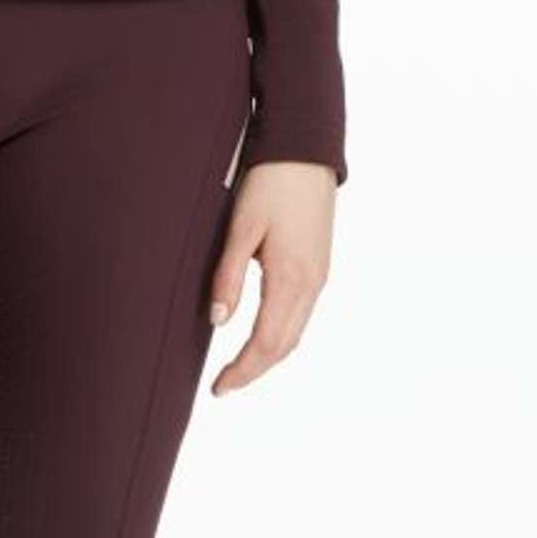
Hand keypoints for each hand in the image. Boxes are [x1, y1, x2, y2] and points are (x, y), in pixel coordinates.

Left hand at [204, 158, 335, 393]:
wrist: (307, 149)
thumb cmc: (271, 182)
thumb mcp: (241, 227)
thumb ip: (228, 276)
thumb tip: (217, 320)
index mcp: (291, 278)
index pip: (267, 343)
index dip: (243, 370)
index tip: (218, 388)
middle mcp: (312, 283)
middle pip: (285, 346)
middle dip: (254, 370)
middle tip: (223, 386)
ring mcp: (319, 275)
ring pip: (296, 332)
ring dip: (268, 355)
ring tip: (238, 368)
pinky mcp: (319, 265)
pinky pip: (301, 314)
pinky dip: (281, 335)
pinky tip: (261, 335)